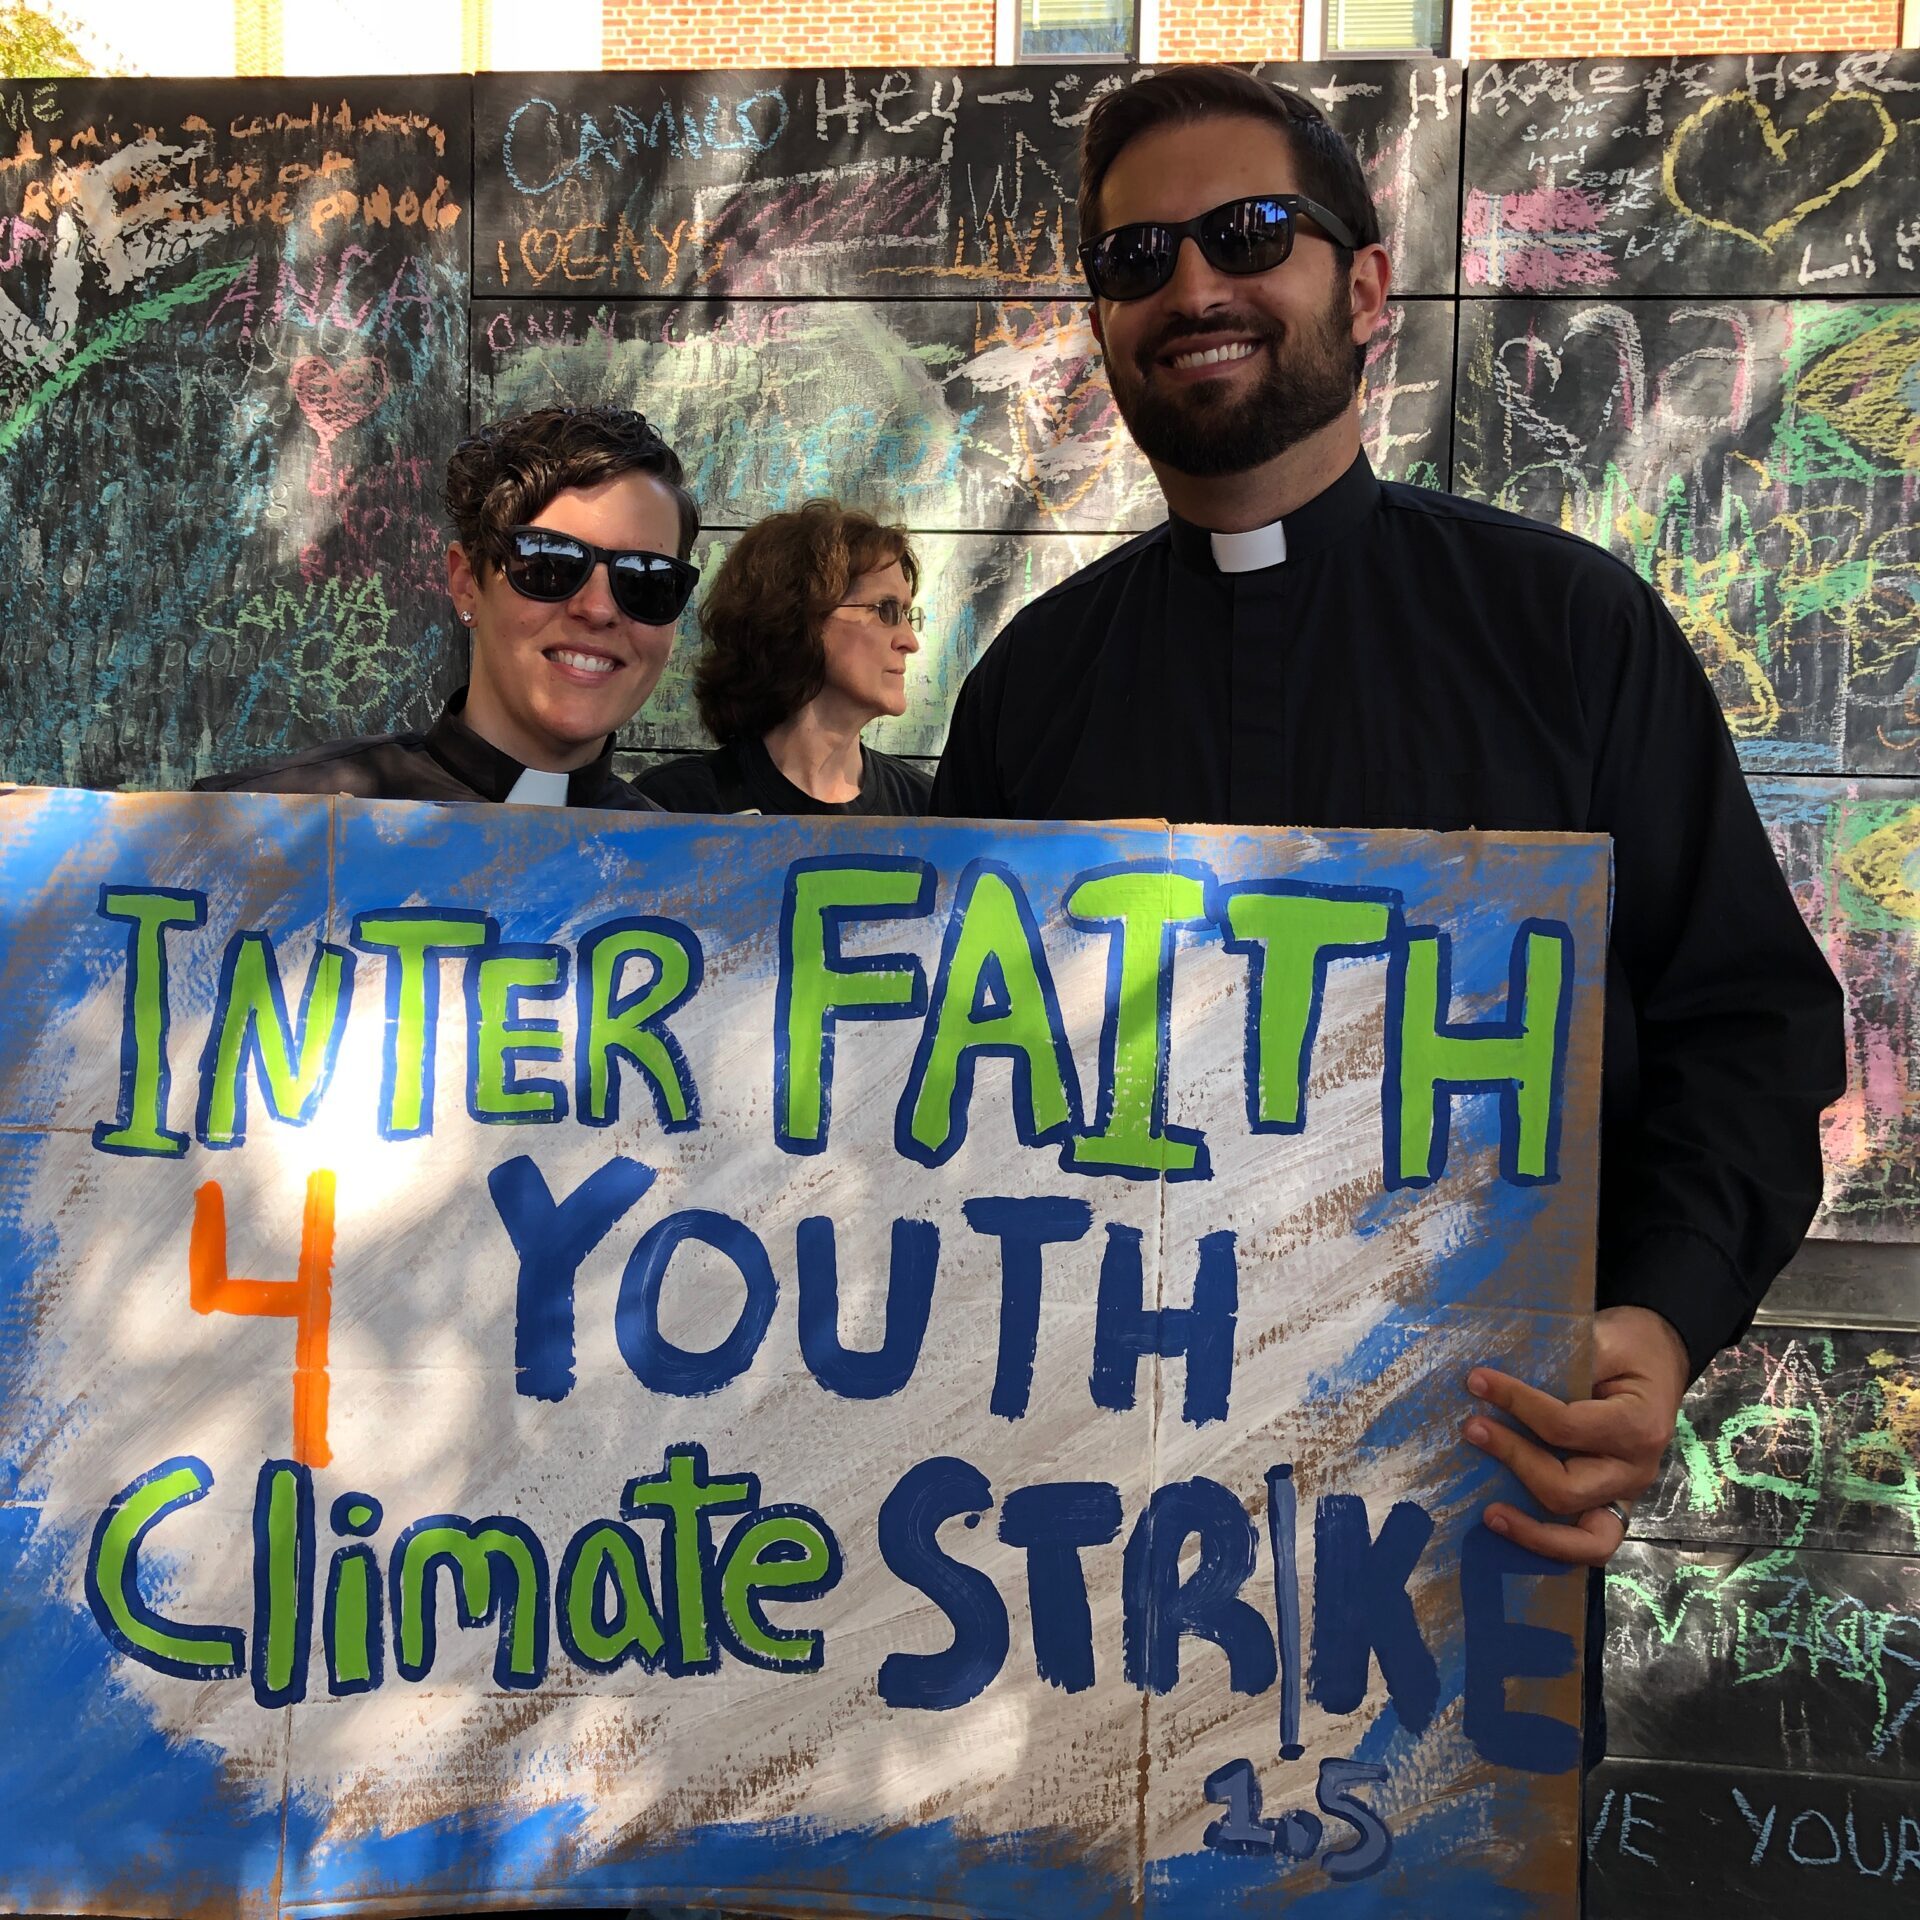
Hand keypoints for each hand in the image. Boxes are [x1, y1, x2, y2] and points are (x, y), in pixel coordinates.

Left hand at [1461, 1305, 1690, 1566]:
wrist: (1658, 1362)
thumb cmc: (1627, 1349)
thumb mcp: (1604, 1338)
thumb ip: (1562, 1360)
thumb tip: (1495, 1377)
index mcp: (1638, 1426)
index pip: (1566, 1427)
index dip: (1516, 1403)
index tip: (1476, 1381)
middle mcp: (1636, 1471)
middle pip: (1567, 1487)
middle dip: (1514, 1458)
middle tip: (1471, 1428)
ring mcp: (1626, 1496)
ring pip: (1586, 1540)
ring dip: (1533, 1531)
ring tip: (1489, 1514)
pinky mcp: (1612, 1507)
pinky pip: (1587, 1544)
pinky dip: (1550, 1544)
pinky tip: (1510, 1528)